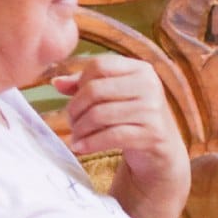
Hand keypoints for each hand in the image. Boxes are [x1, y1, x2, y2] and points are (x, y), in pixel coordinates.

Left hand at [53, 54, 189, 208]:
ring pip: (99, 114)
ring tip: (76, 136)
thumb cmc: (133, 119)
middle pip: (95, 90)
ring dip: (80, 128)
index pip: (99, 66)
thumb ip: (87, 86)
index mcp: (141, 69)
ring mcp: (152, 110)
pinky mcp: (152, 134)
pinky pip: (111, 136)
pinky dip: (90, 143)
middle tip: (70, 121)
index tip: (75, 99)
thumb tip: (56, 82)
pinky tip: (80, 147)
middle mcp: (150, 85)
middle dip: (75, 108)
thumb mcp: (114, 97)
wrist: (161, 152)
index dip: (80, 82)